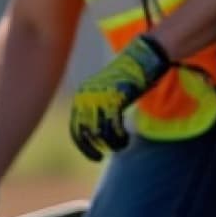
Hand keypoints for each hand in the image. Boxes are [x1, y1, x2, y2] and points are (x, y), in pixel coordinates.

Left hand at [70, 35, 170, 161]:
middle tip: (102, 157)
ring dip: (112, 144)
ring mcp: (100, 98)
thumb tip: (94, 134)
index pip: (75, 129)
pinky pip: (113, 126)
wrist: (140, 59)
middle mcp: (86, 98)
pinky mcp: (115, 98)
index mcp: (81, 98)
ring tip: (121, 145)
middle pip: (85, 133)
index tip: (94, 156)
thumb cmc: (125, 80)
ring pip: (100, 132)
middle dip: (93, 148)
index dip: (83, 145)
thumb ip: (98, 110)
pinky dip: (119, 137)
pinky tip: (126, 139)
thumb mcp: (106, 95)